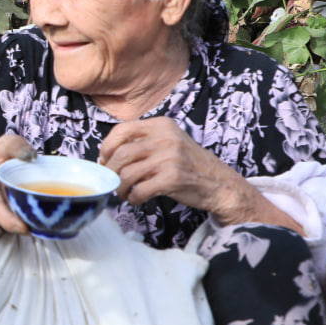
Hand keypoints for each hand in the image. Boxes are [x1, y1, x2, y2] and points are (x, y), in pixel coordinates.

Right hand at [0, 133, 37, 234]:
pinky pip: (18, 224)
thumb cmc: (2, 154)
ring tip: (47, 229)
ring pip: (11, 226)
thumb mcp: (7, 144)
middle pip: (2, 221)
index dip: (5, 218)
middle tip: (40, 231)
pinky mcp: (7, 218)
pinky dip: (32, 226)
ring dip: (28, 229)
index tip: (22, 227)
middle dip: (21, 228)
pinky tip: (48, 227)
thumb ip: (16, 147)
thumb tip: (30, 156)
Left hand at [99, 118, 299, 232]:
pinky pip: (139, 190)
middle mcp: (166, 138)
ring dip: (120, 188)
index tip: (105, 160)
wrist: (220, 183)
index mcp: (162, 125)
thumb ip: (141, 144)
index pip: (121, 130)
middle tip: (112, 181)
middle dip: (110, 171)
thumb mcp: (168, 143)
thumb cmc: (188, 165)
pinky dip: (133, 198)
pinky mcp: (173, 179)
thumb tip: (105, 157)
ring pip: (126, 173)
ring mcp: (170, 158)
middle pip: (121, 154)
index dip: (107, 147)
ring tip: (124, 193)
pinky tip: (137, 199)